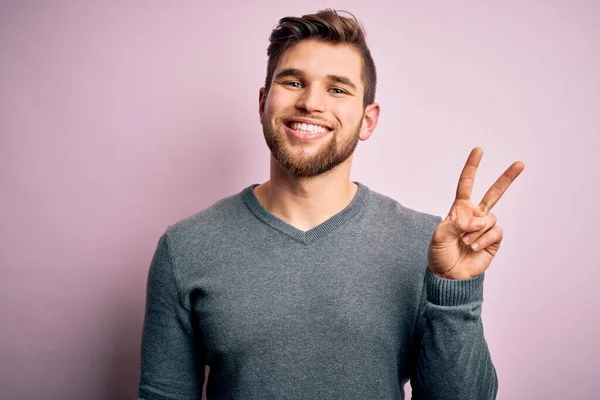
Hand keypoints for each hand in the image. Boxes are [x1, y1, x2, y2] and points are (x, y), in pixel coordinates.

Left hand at [427, 147, 524, 279]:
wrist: (449, 275)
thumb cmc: (439, 254)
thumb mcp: (439, 236)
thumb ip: (454, 224)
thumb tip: (475, 221)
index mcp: (459, 209)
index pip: (466, 184)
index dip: (472, 167)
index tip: (479, 150)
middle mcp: (475, 216)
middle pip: (494, 193)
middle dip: (507, 178)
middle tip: (520, 164)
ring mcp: (485, 228)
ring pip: (490, 218)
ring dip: (476, 231)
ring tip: (465, 243)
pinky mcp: (494, 241)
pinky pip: (495, 232)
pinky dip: (483, 240)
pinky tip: (474, 247)